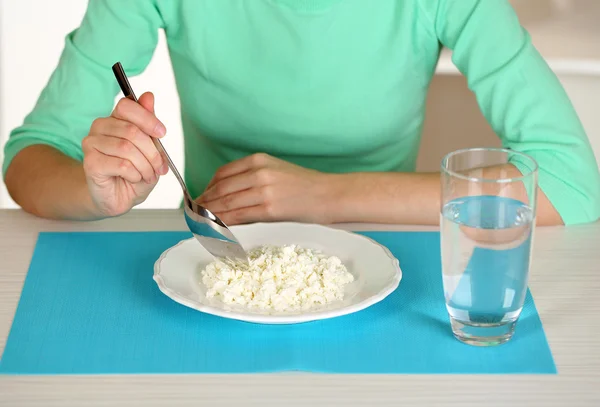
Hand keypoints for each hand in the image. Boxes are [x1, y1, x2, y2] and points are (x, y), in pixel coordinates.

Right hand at [81, 92, 168, 216]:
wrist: (120, 198)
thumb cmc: (135, 172)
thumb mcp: (149, 148)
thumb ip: (148, 124)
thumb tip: (148, 96)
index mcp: (115, 119)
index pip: (127, 106)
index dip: (148, 118)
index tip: (162, 133)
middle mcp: (100, 127)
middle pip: (132, 130)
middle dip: (152, 152)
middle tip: (159, 167)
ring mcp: (91, 144)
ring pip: (127, 148)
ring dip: (145, 165)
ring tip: (148, 175)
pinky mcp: (90, 163)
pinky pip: (122, 164)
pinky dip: (135, 174)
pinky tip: (133, 178)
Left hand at [198, 153, 334, 224]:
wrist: (329, 195)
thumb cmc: (305, 186)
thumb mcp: (277, 171)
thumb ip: (252, 178)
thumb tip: (227, 196)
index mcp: (259, 161)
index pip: (222, 174)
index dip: (207, 188)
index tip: (201, 198)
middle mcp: (259, 173)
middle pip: (220, 189)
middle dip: (203, 203)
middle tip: (193, 214)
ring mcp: (263, 191)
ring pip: (226, 204)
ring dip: (208, 215)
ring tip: (199, 223)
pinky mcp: (269, 209)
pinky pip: (238, 217)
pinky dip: (222, 223)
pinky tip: (215, 228)